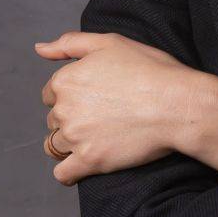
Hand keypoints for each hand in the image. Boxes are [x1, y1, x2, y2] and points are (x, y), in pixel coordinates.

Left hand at [33, 31, 201, 185]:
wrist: (178, 104)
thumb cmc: (150, 70)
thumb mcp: (110, 43)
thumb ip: (70, 44)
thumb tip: (39, 49)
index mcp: (66, 80)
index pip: (51, 94)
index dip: (71, 95)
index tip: (93, 98)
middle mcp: (65, 109)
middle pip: (53, 120)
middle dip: (71, 119)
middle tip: (102, 117)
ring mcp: (76, 137)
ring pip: (55, 146)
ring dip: (70, 144)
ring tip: (97, 138)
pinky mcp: (90, 161)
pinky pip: (63, 173)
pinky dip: (69, 171)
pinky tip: (85, 163)